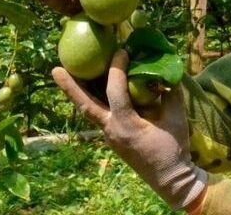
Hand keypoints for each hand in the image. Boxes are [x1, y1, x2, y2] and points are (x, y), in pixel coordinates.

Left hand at [52, 50, 207, 210]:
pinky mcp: (111, 137)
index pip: (114, 91)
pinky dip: (92, 99)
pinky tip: (90, 86)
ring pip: (87, 111)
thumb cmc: (174, 148)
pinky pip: (98, 114)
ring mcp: (109, 136)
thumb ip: (170, 92)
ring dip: (75, 93)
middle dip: (69, 87)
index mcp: (126, 125)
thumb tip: (165, 69)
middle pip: (85, 106)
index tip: (122, 50)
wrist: (170, 179)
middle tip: (55, 70)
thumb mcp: (176, 118)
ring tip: (63, 73)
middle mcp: (111, 130)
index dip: (117, 69)